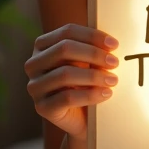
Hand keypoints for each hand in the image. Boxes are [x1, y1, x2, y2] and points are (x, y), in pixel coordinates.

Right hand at [24, 24, 119, 141]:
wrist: (82, 116)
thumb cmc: (85, 81)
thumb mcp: (88, 61)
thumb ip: (93, 48)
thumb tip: (110, 44)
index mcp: (43, 45)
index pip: (67, 32)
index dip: (92, 35)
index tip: (114, 44)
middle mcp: (34, 64)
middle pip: (64, 49)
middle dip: (93, 54)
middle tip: (114, 62)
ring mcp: (35, 86)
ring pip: (65, 74)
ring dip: (94, 76)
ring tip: (113, 80)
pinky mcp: (42, 107)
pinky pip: (67, 98)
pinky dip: (90, 95)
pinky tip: (105, 94)